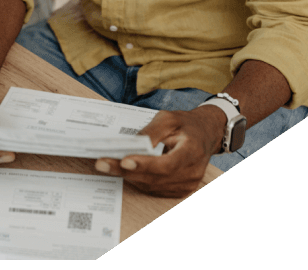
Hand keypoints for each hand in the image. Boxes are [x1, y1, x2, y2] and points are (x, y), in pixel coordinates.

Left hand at [94, 106, 224, 197]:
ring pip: (152, 186)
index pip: (167, 164)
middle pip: (155, 177)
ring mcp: (187, 184)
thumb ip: (152, 131)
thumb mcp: (169, 119)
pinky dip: (138, 180)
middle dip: (126, 171)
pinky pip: (155, 189)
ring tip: (107, 165)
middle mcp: (192, 172)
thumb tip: (133, 144)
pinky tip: (124, 171)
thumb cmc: (186, 124)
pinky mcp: (180, 189)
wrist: (205, 134)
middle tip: (102, 163)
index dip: (145, 165)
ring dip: (128, 177)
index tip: (124, 160)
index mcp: (192, 151)